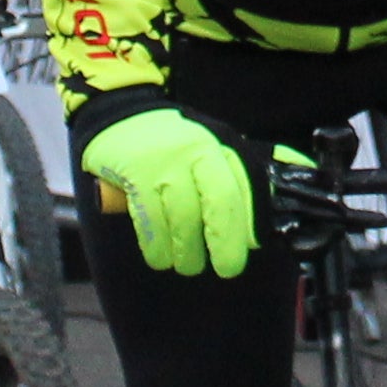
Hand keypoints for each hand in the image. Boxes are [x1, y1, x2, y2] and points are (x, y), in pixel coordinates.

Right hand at [79, 100, 257, 276]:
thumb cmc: (172, 145)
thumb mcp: (208, 151)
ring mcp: (165, 162)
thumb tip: (265, 218)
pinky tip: (161, 257)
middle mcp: (196, 151)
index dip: (252, 219)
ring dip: (187, 253)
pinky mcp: (136, 173)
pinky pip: (151, 221)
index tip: (253, 244)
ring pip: (184, 218)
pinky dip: (158, 248)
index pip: (245, 185)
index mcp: (218, 148)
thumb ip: (238, 178)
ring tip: (187, 265)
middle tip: (228, 268)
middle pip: (220, 202)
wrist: (121, 117)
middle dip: (226, 243)